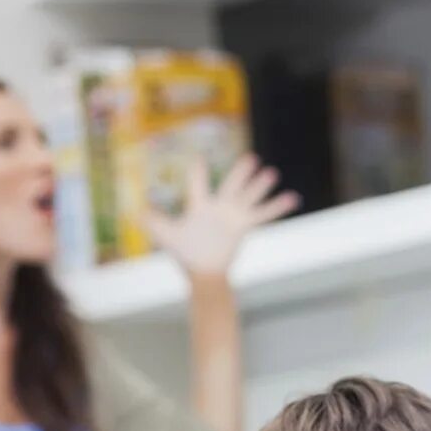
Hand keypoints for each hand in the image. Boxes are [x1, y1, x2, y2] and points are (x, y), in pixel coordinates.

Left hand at [147, 155, 298, 276]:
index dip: (197, 172)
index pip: (198, 184)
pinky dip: (278, 206)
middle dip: (240, 174)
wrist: (203, 272)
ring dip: (260, 186)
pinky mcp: (243, 226)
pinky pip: (263, 214)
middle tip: (251, 159)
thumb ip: (153, 221)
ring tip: (271, 173)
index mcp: (200, 205)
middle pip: (231, 185)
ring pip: (249, 197)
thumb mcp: (167, 235)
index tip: (199, 158)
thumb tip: (136, 209)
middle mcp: (218, 207)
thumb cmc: (185, 254)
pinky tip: (293, 198)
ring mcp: (233, 216)